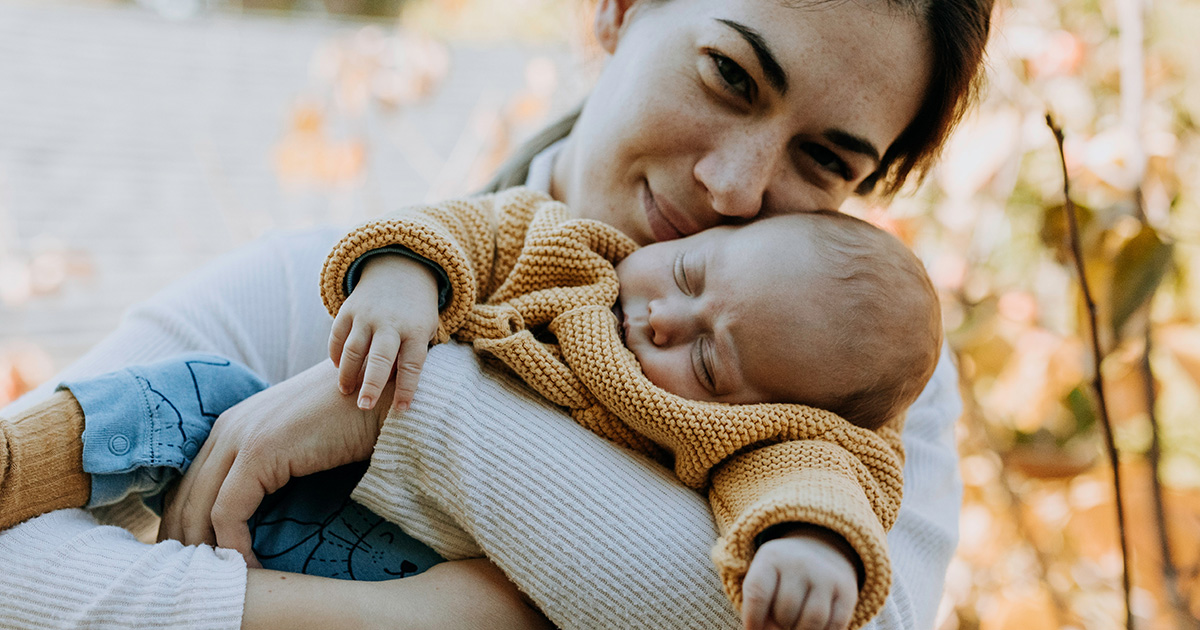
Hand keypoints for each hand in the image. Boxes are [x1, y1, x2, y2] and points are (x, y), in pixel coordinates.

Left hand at [158, 360, 391, 566]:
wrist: (382, 394)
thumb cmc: (353, 421)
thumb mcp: (299, 442)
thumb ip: (274, 463)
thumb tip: (265, 509)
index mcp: (233, 424)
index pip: (190, 483)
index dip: (186, 523)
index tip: (198, 559)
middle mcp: (228, 427)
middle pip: (185, 496)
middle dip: (186, 542)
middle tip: (198, 581)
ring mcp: (241, 436)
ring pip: (199, 508)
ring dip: (207, 550)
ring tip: (222, 581)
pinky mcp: (259, 453)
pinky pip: (229, 512)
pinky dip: (235, 546)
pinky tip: (251, 568)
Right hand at [329, 254, 440, 412]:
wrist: (402, 269)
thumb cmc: (417, 313)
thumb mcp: (427, 330)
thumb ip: (414, 356)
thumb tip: (401, 392)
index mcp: (416, 330)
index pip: (412, 365)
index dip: (407, 389)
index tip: (402, 410)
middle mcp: (390, 323)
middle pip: (379, 358)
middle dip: (371, 385)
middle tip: (363, 406)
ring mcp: (367, 315)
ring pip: (352, 349)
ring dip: (347, 373)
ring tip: (345, 391)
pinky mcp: (348, 309)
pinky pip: (337, 336)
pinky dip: (335, 354)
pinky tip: (337, 370)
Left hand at [742, 526, 858, 629]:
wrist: (821, 549)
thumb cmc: (783, 575)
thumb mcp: (765, 578)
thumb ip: (760, 606)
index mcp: (771, 557)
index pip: (757, 593)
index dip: (752, 619)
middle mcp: (800, 562)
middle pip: (785, 612)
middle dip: (779, 626)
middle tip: (780, 623)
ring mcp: (826, 575)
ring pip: (811, 622)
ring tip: (795, 625)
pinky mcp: (846, 590)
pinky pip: (834, 626)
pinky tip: (814, 627)